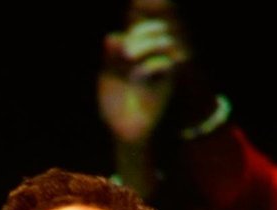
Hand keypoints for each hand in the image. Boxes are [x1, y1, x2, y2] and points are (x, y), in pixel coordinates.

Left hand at [96, 0, 193, 145]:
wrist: (123, 129)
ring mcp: (159, 65)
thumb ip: (111, 57)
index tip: (134, 4)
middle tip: (125, 48)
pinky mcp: (168, 80)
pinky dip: (152, 63)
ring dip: (147, 44)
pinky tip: (138, 74)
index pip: (139, 25)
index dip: (139, 11)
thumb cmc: (114, 103)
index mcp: (131, 49)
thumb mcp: (108, 77)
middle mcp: (148, 53)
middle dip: (142, 30)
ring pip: (164, 41)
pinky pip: (167, 62)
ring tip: (129, 57)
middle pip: (155, 27)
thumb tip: (112, 36)